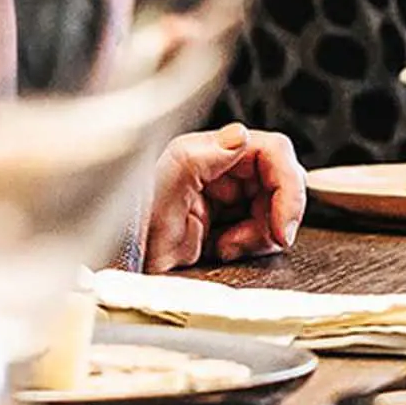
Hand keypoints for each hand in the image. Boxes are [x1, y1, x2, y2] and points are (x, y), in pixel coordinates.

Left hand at [142, 123, 305, 268]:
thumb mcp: (163, 188)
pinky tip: (223, 250)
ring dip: (262, 233)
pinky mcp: (223, 223)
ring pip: (274, 208)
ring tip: (229, 247)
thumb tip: (240, 136)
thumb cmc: (130, 227)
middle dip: (280, 213)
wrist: (117, 267)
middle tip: (273, 239)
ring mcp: (223, 197)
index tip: (283, 224)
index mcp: (207, 151)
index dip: (288, 184)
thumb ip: (200, 157)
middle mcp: (220, 169)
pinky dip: (251, 244)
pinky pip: (260, 230)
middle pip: (281, 181)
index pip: (272, 151)